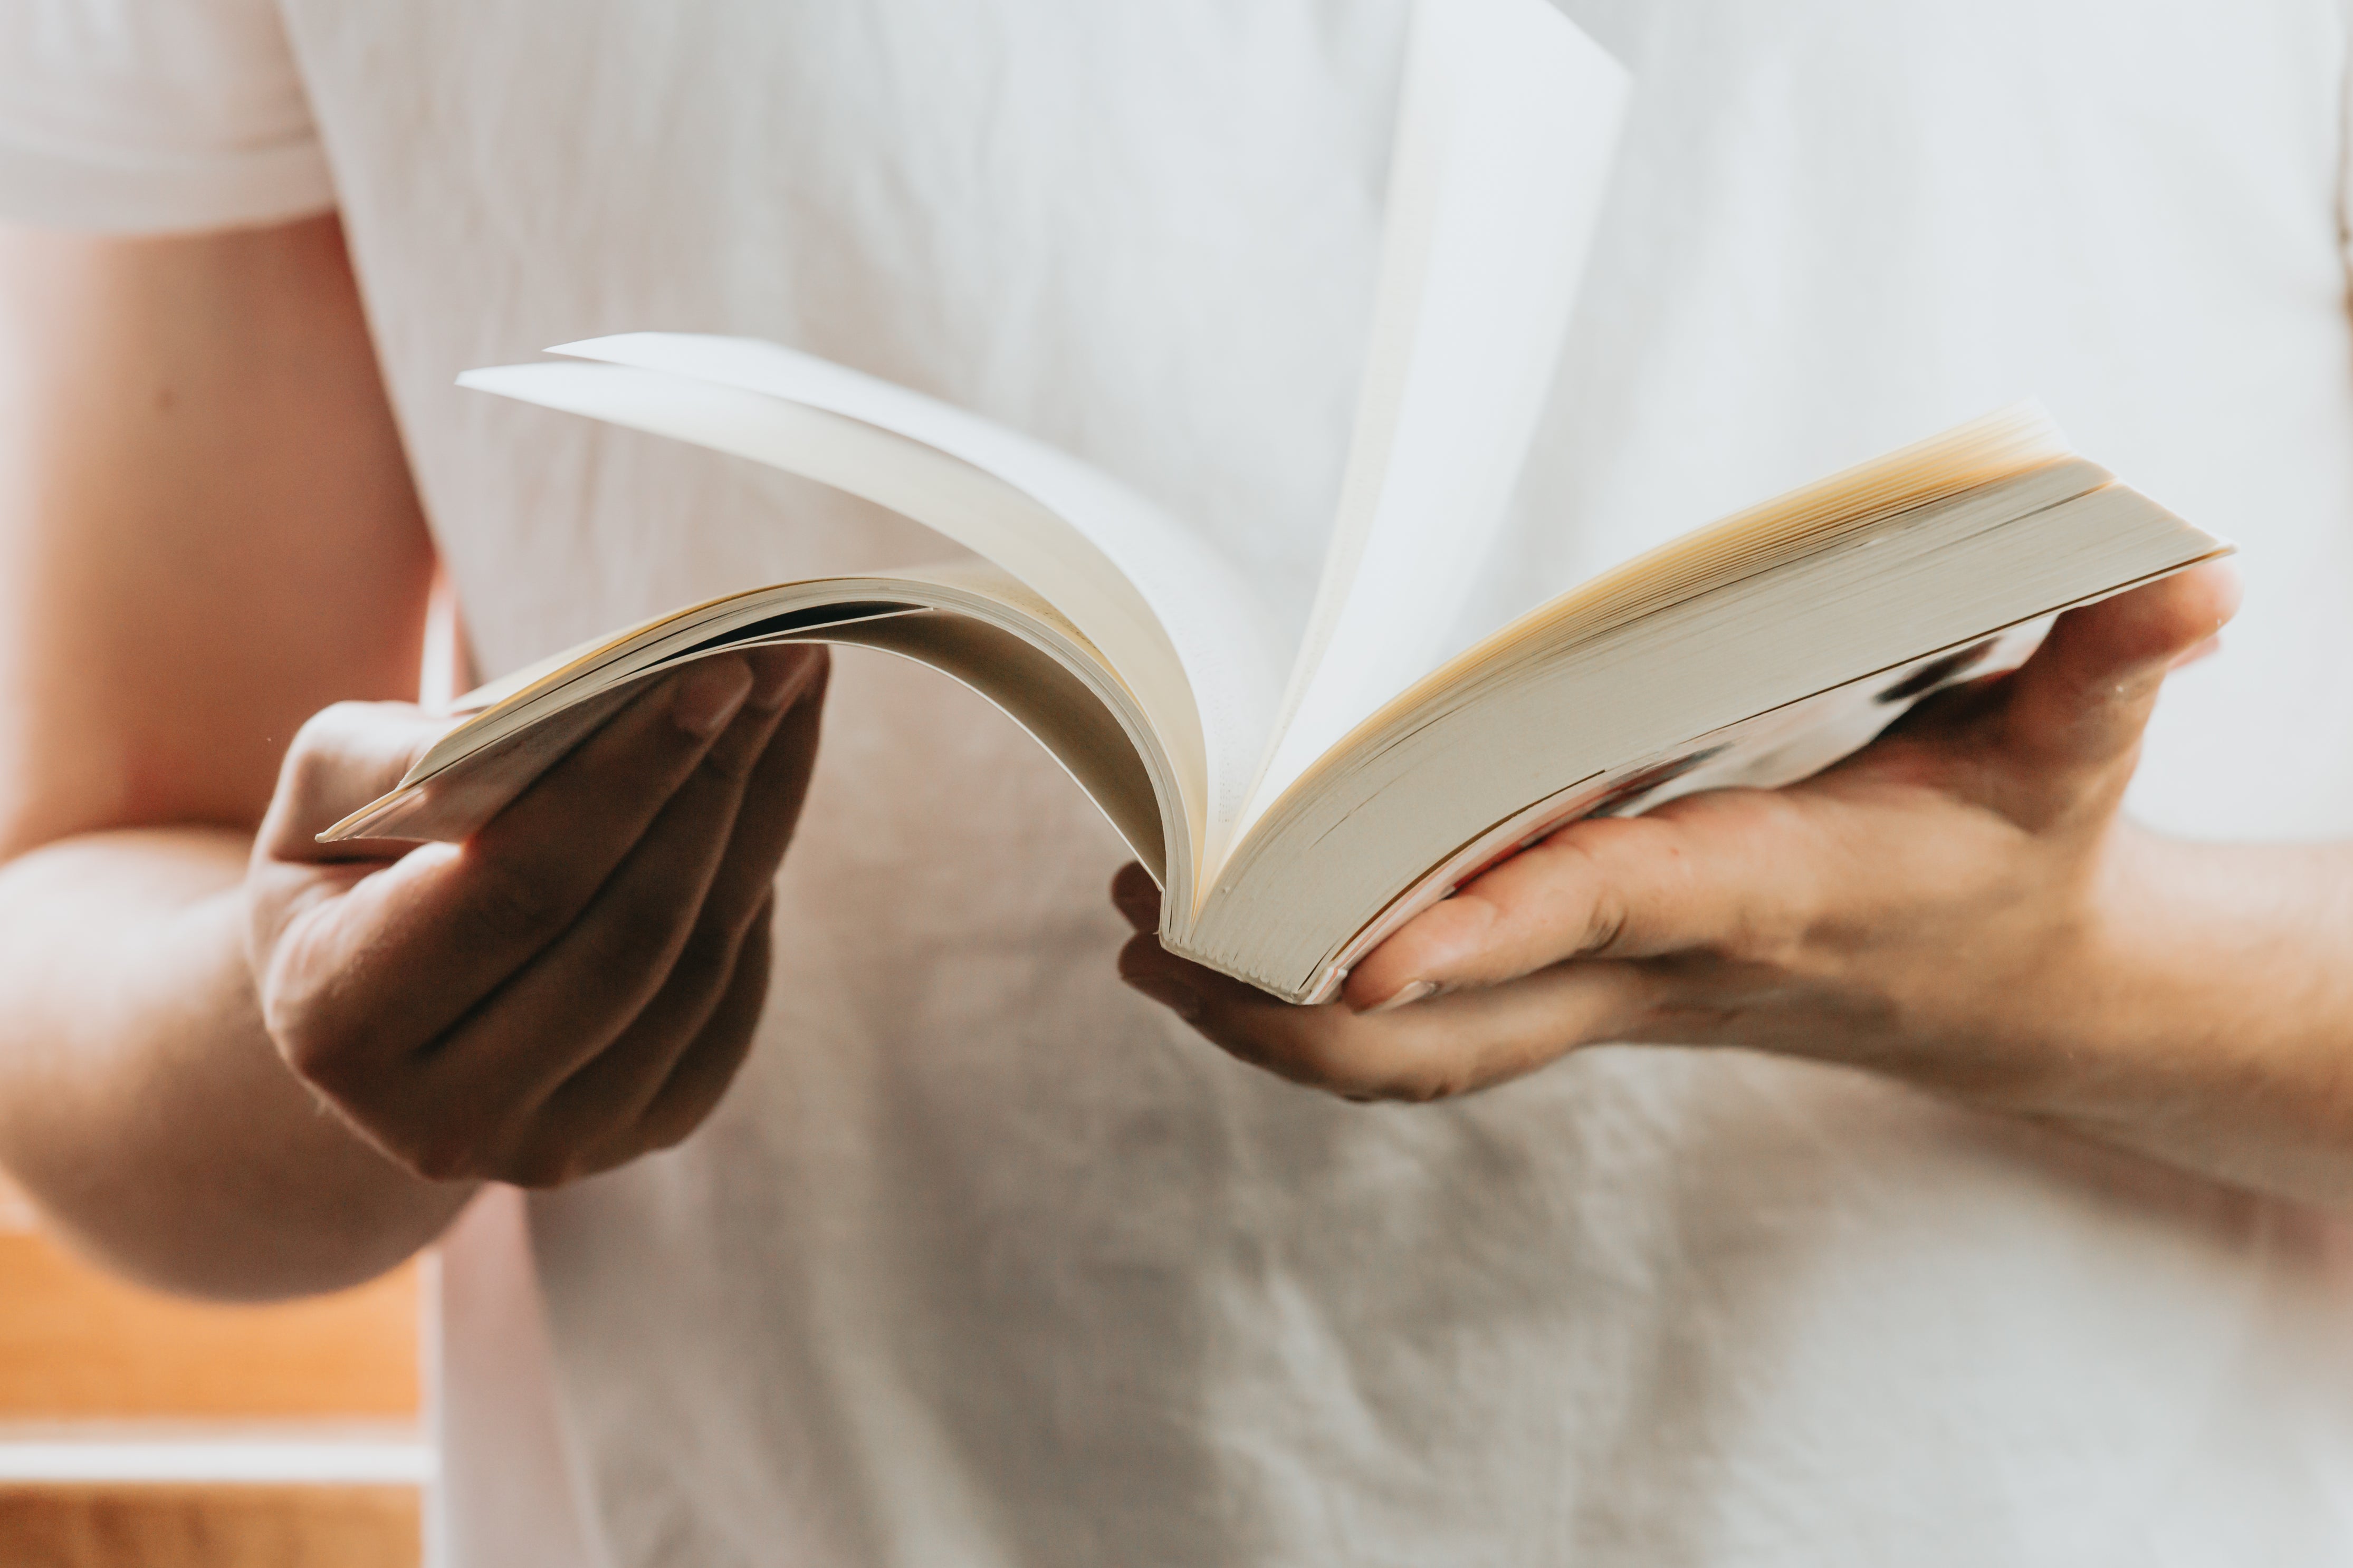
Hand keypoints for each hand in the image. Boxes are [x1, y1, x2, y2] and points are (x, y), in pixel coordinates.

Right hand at [246, 645, 825, 1184]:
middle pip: (628, 927)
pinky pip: (732, 999)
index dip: (627, 776)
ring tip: (788, 699)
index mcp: (342, 1019)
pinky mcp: (645, 1132)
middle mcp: (448, 1115)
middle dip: (716, 780)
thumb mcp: (320, 799)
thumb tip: (541, 716)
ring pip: (697, 963)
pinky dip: (759, 888)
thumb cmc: (346, 872)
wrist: (371, 1014)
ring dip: (760, 818)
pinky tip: (768, 791)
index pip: (520, 886)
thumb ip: (393, 758)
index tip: (715, 669)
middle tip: (779, 659)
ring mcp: (555, 1141)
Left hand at [1116, 565, 2238, 1105]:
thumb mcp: (2073, 749)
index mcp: (1750, 891)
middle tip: (1153, 923)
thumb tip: (2193, 567)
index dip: (1477, 926)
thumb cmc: (2016, 858)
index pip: (1591, 909)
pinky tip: (1245, 950)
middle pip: (1449, 1028)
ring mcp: (1610, 998)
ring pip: (1418, 1052)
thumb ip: (2110, 658)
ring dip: (1273, 1013)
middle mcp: (1655, 965)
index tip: (1352, 941)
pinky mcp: (1593, 997)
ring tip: (1146, 934)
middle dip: (1292, 1004)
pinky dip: (1328, 1007)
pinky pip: (1435, 1031)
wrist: (2017, 993)